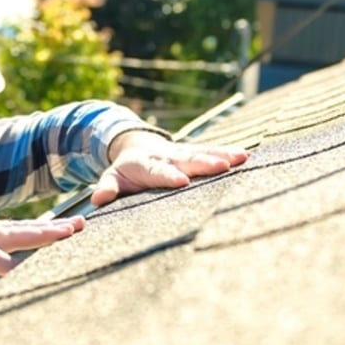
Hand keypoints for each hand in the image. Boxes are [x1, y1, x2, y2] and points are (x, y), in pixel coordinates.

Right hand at [0, 216, 85, 303]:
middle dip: (50, 228)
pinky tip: (11, 265)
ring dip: (32, 235)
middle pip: (15, 229)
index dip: (45, 231)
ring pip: (0, 236)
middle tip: (80, 226)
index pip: (16, 232)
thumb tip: (19, 277)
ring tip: (61, 236)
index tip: (75, 228)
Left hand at [89, 131, 248, 207]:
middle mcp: (168, 155)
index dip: (169, 176)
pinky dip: (228, 153)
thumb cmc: (126, 171)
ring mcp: (184, 152)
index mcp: (146, 164)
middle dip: (205, 162)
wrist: (137, 145)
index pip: (158, 171)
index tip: (182, 181)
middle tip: (222, 166)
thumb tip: (99, 199)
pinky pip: (213, 151)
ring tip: (241, 158)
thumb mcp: (113, 178)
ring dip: (223, 155)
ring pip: (204, 152)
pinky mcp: (196, 151)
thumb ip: (108, 188)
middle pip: (187, 159)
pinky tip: (246, 156)